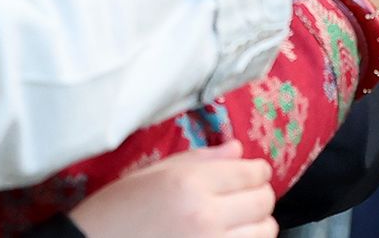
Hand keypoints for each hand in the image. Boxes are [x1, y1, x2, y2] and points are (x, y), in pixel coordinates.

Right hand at [69, 144, 276, 237]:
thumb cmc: (113, 213)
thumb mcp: (151, 175)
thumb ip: (199, 160)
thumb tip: (237, 149)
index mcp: (189, 184)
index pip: (251, 172)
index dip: (257, 171)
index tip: (252, 174)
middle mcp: (205, 216)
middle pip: (264, 201)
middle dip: (259, 196)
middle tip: (244, 198)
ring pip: (265, 232)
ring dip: (257, 225)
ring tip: (238, 224)